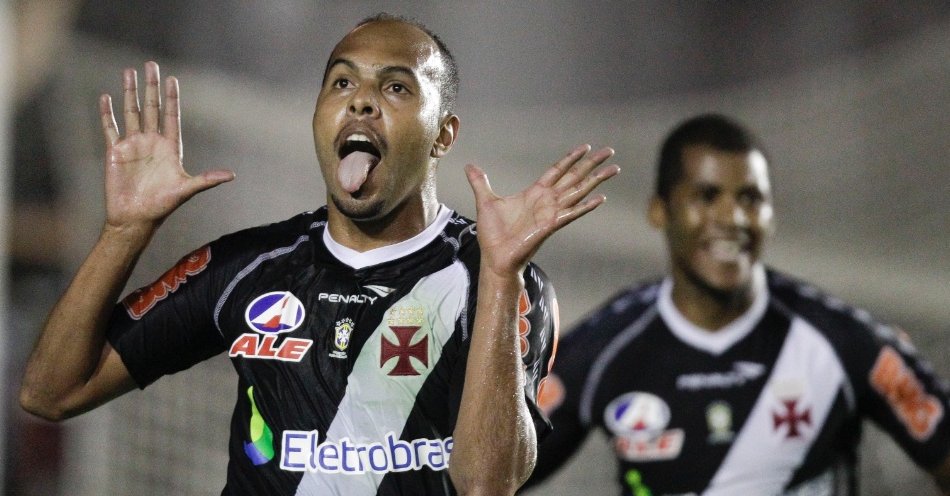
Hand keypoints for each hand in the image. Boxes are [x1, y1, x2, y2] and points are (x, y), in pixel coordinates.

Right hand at [99, 61, 233, 233]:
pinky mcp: (115, 152)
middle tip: (151, 64)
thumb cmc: (162, 205)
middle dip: (151, 87)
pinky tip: (106, 97)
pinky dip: (107, 113)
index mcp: (170, 148)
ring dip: (130, 93)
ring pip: (131, 112)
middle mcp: (152, 142)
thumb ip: (206, 180)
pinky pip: (110, 128)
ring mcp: (133, 145)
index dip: (172, 98)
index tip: (173, 79)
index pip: (172, 116)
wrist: (135, 218)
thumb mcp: (186, 190)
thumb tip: (231, 175)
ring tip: (129, 72)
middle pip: (152, 108)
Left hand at [465, 144, 619, 276]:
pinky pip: (571, 214)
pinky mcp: (550, 226)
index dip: (571, 159)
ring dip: (596, 181)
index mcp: (535, 193)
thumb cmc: (493, 234)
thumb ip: (480, 183)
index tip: (586, 147)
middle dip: (591, 164)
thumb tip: (469, 166)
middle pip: (574, 177)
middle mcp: (547, 201)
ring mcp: (551, 213)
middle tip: (610, 151)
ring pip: (578, 192)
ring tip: (613, 169)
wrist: (494, 258)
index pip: (557, 170)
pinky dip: (585, 207)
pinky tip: (600, 199)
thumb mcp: (485, 201)